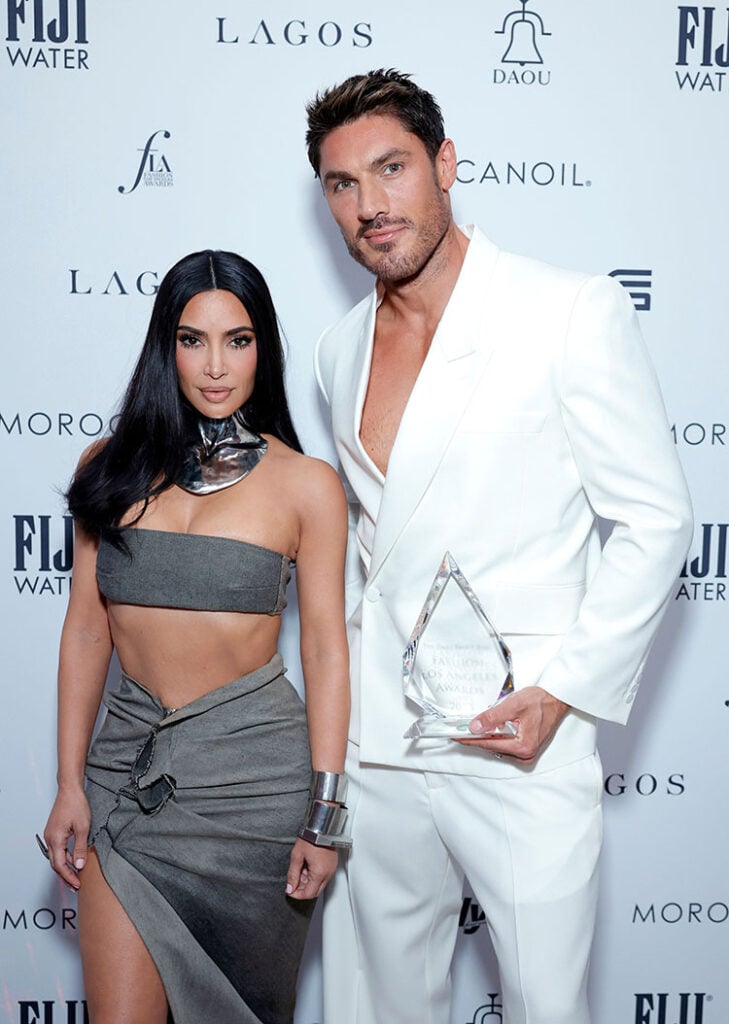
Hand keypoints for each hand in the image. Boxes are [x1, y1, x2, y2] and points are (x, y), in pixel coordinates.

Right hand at [43, 786, 90, 889]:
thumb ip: (80, 848)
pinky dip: (65, 857)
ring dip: (66, 867)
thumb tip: (79, 865)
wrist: (70, 789)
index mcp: (55, 839)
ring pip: (56, 857)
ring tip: (77, 875)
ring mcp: (50, 835)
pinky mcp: (54, 831)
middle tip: (76, 885)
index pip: (60, 865)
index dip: (69, 877)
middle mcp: (50, 838)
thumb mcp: (83, 828)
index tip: (77, 884)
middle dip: (66, 876)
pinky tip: (74, 859)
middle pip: (56, 864)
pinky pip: (58, 849)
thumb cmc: (76, 804)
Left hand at [285, 837, 338, 899]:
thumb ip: (292, 874)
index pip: (308, 894)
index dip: (297, 894)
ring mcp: (332, 869)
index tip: (290, 890)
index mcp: (319, 873)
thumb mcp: (297, 856)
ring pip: (319, 884)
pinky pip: (324, 876)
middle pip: (315, 892)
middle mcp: (328, 873)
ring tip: (300, 870)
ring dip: (308, 882)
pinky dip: (315, 876)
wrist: (321, 826)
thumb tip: (290, 888)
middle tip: (294, 882)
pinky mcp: (333, 864)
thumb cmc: (310, 836)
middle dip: (303, 889)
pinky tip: (308, 866)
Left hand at [454, 686, 569, 762]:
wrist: (556, 699)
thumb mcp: (513, 705)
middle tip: (460, 729)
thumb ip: (492, 717)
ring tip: (475, 726)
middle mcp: (525, 754)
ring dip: (487, 736)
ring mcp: (526, 753)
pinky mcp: (526, 749)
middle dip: (477, 737)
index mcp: (522, 747)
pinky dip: (497, 737)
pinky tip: (491, 729)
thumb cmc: (541, 701)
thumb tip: (475, 727)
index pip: (488, 744)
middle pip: (492, 747)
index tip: (456, 736)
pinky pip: (505, 745)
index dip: (470, 739)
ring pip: (498, 746)